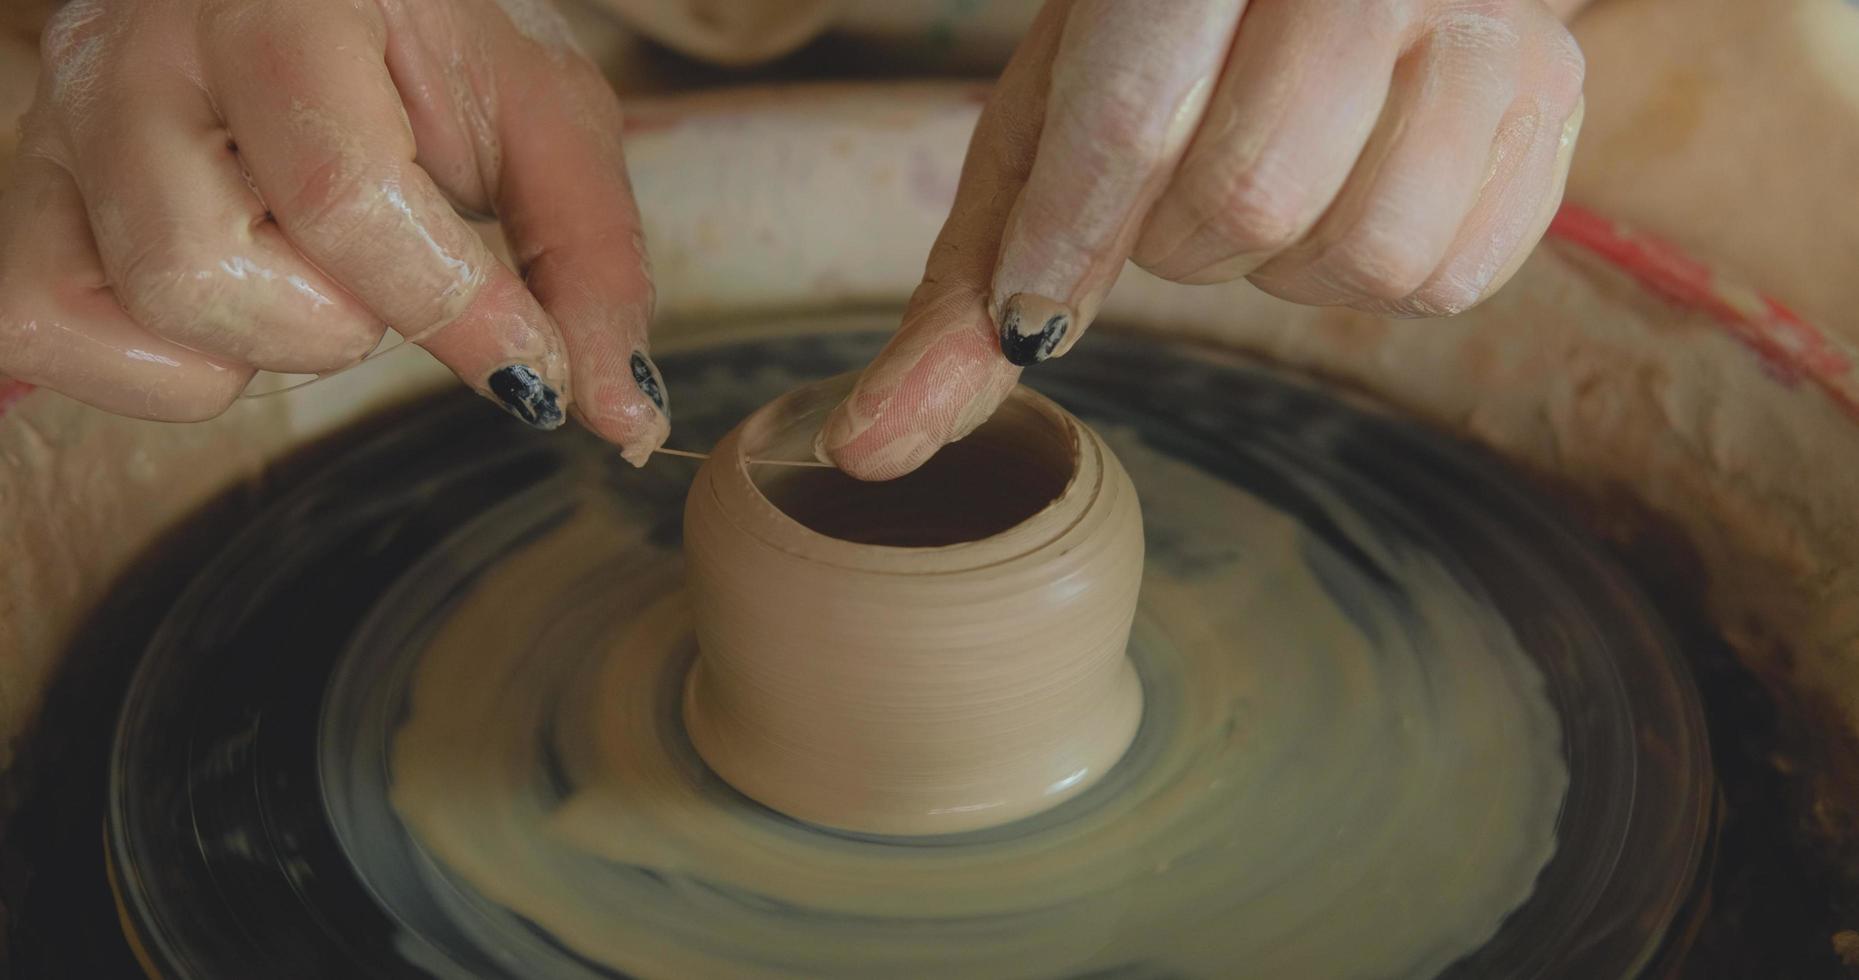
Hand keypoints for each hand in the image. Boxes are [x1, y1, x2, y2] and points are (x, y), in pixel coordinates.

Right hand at [0, 0, 668, 463]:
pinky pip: (34, 323)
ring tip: (306, 266)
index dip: (454, 312)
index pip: (343, 197)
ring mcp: (62, 118)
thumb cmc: (430, 34)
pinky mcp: (24, 184)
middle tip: (385, 263)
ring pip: (125, 310)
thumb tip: (628, 417)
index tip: (538, 368)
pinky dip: (150, 361)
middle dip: (337, 320)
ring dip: (256, 339)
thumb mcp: (541, 117)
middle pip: (201, 273)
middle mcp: (137, 50)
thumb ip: (589, 260)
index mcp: (283, 2)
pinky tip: (235, 303)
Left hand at [817, 0, 1585, 479]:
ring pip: (1371, 251)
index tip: (1036, 318)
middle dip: (1187, 240)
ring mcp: (1487, 21)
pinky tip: (1353, 195)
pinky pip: (1458, 278)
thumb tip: (872, 447)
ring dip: (1289, 268)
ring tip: (1272, 186)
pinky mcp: (1558, 91)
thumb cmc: (1167, 37)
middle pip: (1254, 198)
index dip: (1073, 239)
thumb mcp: (1053, 115)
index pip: (1134, 115)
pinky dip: (1382, 278)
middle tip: (1183, 192)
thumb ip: (973, 281)